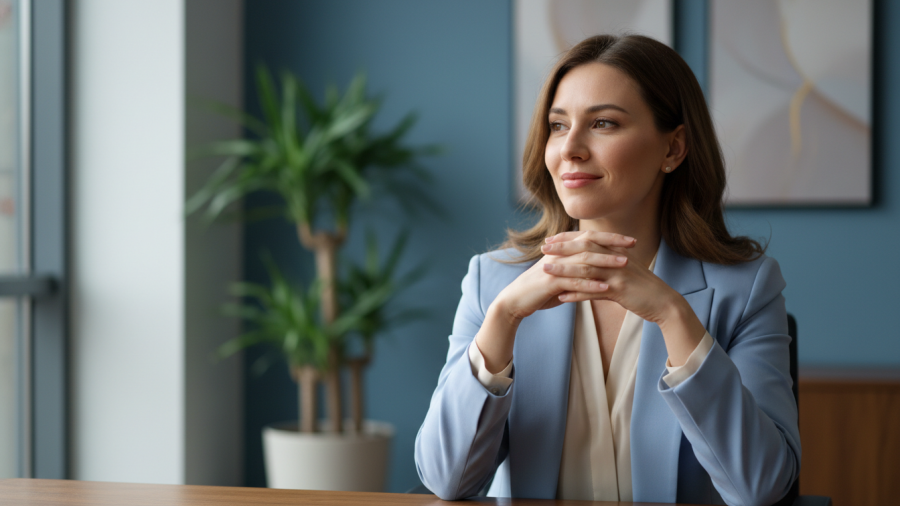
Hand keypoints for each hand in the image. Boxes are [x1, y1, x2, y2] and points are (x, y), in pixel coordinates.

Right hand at [493, 231, 637, 323]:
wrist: (515, 300)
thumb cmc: (539, 290)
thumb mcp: (560, 276)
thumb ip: (576, 271)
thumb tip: (596, 272)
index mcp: (563, 251)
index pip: (590, 238)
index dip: (610, 238)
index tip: (630, 240)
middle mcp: (559, 255)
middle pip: (589, 244)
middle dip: (613, 244)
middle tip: (633, 245)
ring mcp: (554, 267)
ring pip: (584, 261)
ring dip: (606, 262)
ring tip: (625, 264)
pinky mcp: (550, 282)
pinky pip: (573, 282)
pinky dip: (590, 285)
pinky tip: (605, 288)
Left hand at [540, 230, 676, 324]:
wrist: (664, 303)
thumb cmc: (642, 288)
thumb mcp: (625, 270)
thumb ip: (608, 262)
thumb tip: (590, 258)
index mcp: (617, 252)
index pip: (588, 239)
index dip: (568, 239)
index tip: (550, 239)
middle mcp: (616, 259)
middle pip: (585, 249)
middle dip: (562, 248)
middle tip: (543, 249)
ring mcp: (618, 274)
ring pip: (586, 269)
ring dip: (564, 270)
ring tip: (546, 271)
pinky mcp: (620, 291)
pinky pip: (594, 291)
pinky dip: (576, 294)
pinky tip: (561, 298)